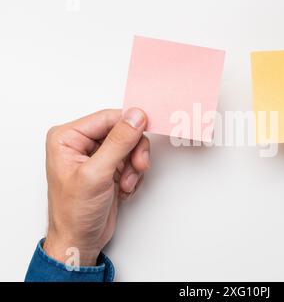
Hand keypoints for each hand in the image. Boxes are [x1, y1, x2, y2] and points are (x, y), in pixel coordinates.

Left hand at [43, 108, 149, 265]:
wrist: (79, 240)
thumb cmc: (74, 212)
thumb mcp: (96, 174)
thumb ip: (118, 142)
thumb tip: (135, 116)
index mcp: (67, 137)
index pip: (108, 117)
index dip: (129, 125)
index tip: (144, 135)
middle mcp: (81, 143)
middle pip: (122, 130)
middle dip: (133, 151)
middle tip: (137, 166)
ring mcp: (96, 156)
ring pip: (130, 146)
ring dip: (134, 165)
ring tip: (126, 183)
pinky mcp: (109, 167)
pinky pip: (132, 159)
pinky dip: (134, 175)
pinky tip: (123, 188)